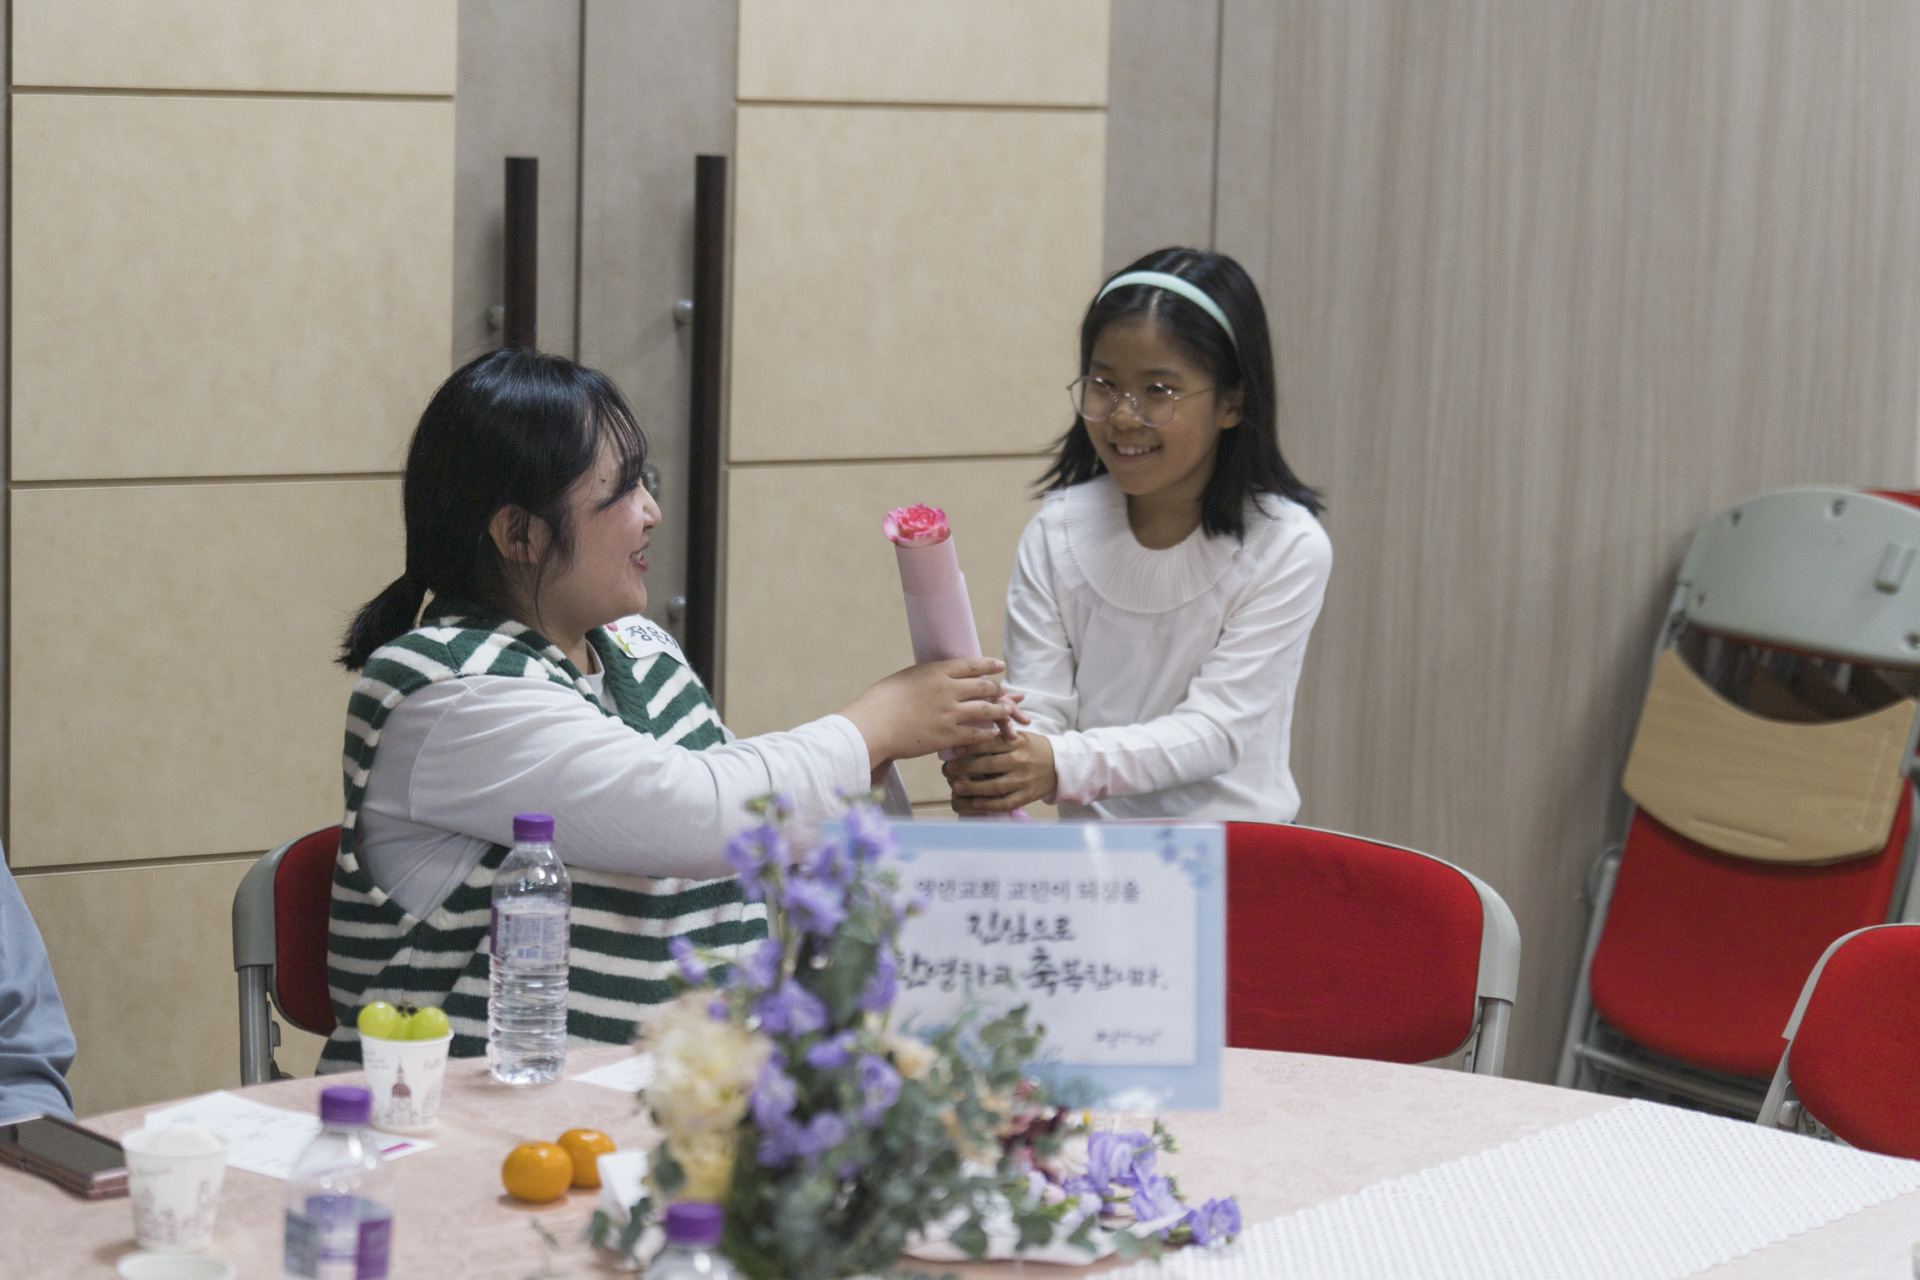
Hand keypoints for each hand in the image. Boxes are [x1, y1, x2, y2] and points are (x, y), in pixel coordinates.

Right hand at [840, 657, 1016, 768]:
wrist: (874, 725)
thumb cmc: (881, 701)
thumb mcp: (906, 679)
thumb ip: (925, 678)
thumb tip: (933, 678)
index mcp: (936, 671)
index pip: (972, 664)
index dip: (989, 665)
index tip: (999, 665)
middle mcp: (948, 689)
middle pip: (984, 686)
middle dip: (997, 689)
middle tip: (1003, 691)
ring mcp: (950, 712)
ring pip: (987, 710)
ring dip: (999, 711)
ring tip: (1006, 712)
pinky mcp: (949, 734)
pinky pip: (977, 733)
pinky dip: (988, 733)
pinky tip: (993, 734)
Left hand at [944, 731, 1055, 813]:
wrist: (1061, 765)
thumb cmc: (1034, 749)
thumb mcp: (1020, 736)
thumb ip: (999, 738)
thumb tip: (968, 738)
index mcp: (1018, 743)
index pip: (989, 744)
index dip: (969, 747)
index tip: (953, 751)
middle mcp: (1021, 761)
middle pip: (988, 765)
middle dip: (965, 768)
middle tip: (949, 769)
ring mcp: (1024, 780)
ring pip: (995, 786)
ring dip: (973, 788)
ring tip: (956, 787)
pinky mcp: (1027, 796)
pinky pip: (1006, 803)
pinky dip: (989, 805)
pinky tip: (975, 803)